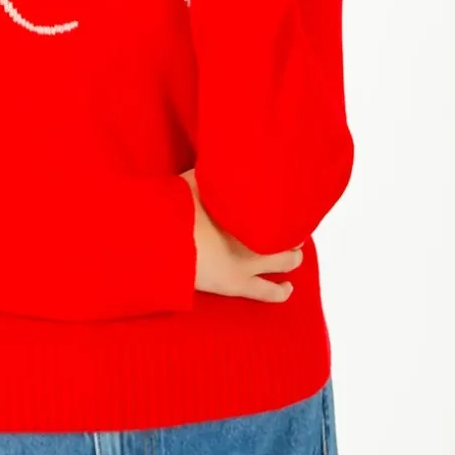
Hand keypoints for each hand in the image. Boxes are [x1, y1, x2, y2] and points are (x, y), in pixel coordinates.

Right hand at [179, 168, 302, 302]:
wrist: (160, 241)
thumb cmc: (175, 208)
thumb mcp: (196, 181)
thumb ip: (212, 175)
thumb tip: (218, 162)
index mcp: (248, 209)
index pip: (279, 205)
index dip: (284, 205)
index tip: (284, 201)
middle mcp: (256, 234)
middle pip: (287, 231)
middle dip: (292, 228)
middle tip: (290, 224)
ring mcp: (250, 262)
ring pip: (286, 261)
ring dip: (292, 255)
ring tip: (293, 251)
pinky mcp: (238, 285)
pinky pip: (269, 293)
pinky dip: (282, 291)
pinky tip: (288, 287)